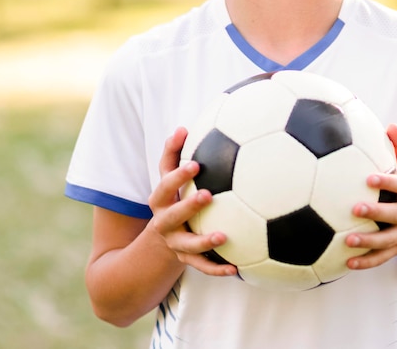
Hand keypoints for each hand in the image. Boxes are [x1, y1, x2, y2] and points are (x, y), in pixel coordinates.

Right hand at [147, 127, 236, 276]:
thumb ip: (173, 154)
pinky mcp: (187, 260)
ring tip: (223, 235)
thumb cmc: (172, 197)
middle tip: (207, 194)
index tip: (194, 164)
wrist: (159, 240)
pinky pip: (203, 267)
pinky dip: (218, 269)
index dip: (177, 175)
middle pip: (171, 215)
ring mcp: (175, 243)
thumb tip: (182, 127)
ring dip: (204, 241)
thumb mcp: (169, 178)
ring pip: (188, 246)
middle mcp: (164, 222)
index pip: (164, 185)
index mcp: (161, 200)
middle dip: (187, 205)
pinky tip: (237, 268)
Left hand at [345, 123, 396, 269]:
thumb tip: (392, 125)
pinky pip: (381, 259)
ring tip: (348, 240)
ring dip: (369, 242)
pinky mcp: (396, 250)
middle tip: (355, 208)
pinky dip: (365, 262)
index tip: (368, 178)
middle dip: (378, 213)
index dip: (388, 182)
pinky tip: (346, 262)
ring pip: (389, 242)